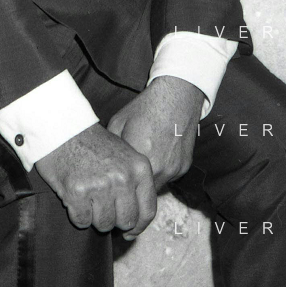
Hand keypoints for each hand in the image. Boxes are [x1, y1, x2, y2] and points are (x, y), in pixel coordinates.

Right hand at [34, 122, 155, 238]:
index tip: (129, 231)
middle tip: (101, 206)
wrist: (62, 128)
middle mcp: (123, 178)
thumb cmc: (92, 143)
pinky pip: (82, 221)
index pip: (147, 211)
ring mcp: (101, 186)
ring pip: (104, 224)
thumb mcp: (124, 155)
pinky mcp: (78, 192)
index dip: (138, 226)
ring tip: (87, 197)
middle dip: (113, 219)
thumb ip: (134, 183)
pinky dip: (77, 215)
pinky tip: (74, 197)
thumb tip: (135, 222)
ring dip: (94, 216)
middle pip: (126, 221)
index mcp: (139, 168)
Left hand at [106, 75, 204, 199]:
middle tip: (124, 177)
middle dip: (131, 186)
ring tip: (141, 164)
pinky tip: (157, 155)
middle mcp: (158, 168)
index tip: (111, 183)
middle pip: (139, 190)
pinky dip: (160, 171)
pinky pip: (168, 177)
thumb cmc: (144, 107)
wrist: (177, 96)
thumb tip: (101, 166)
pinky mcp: (184, 168)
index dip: (116, 184)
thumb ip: (111, 147)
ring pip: (155, 187)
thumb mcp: (118, 122)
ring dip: (146, 181)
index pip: (123, 185)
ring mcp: (173, 170)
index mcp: (139, 157)